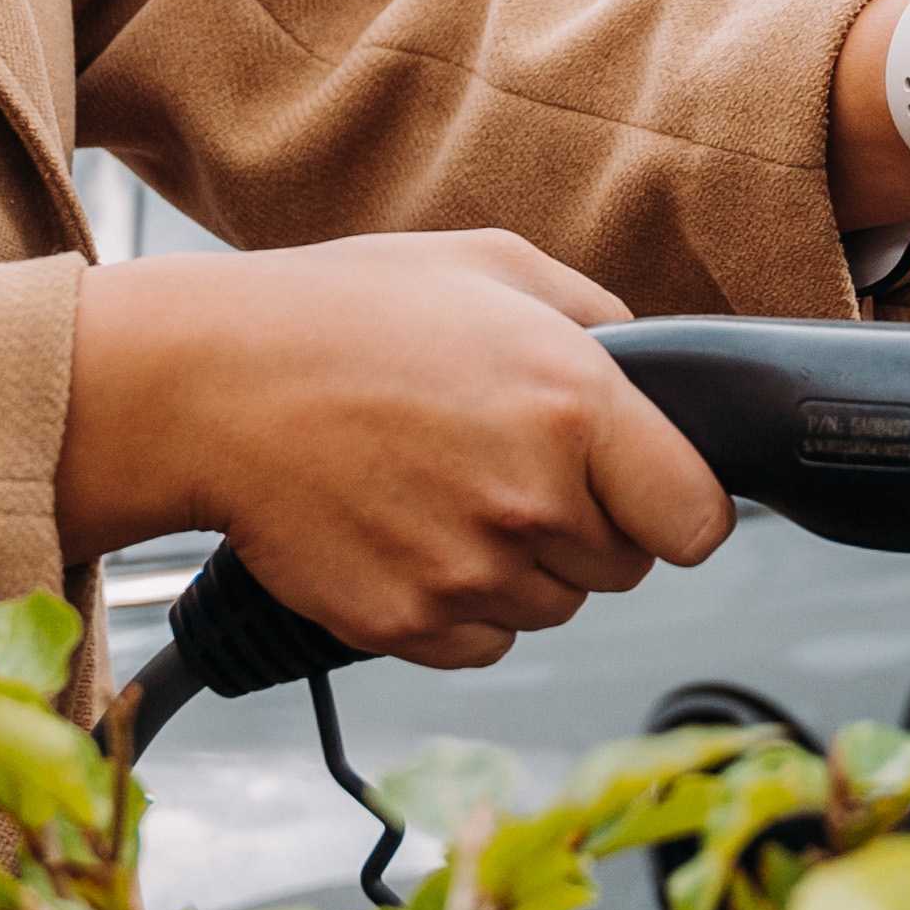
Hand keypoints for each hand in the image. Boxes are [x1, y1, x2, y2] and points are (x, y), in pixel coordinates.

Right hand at [55, 230, 732, 667]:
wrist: (211, 385)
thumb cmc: (343, 314)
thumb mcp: (492, 267)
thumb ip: (598, 318)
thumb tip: (652, 365)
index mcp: (575, 406)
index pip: (698, 522)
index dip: (677, 506)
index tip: (649, 491)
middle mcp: (533, 502)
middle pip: (626, 567)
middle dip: (589, 524)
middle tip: (511, 463)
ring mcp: (469, 574)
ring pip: (554, 606)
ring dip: (522, 565)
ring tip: (447, 488)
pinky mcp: (408, 625)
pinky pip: (484, 643)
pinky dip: (462, 605)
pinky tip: (413, 534)